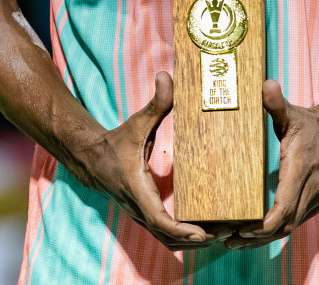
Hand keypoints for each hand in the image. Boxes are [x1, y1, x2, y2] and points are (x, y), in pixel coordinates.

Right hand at [71, 71, 216, 250]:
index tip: (201, 233)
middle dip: (196, 239)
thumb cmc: (117, 141)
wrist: (92, 158)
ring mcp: (141, 214)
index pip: (158, 219)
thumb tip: (167, 77)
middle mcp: (139, 207)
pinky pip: (165, 233)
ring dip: (192, 241)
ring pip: (167, 239)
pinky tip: (206, 231)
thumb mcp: (137, 122)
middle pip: (168, 236)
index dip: (180, 229)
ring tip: (222, 234)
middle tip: (226, 233)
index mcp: (137, 188)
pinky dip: (184, 237)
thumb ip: (156, 103)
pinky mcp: (146, 214)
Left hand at [226, 79, 318, 249]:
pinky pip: (293, 224)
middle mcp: (309, 191)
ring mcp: (313, 200)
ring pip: (288, 229)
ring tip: (235, 242)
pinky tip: (254, 236)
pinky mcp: (314, 203)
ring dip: (262, 240)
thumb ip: (276, 103)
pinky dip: (274, 233)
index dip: (262, 224)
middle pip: (282, 226)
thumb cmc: (313, 125)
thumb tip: (265, 84)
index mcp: (301, 171)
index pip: (284, 208)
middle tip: (227, 240)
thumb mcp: (293, 113)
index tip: (240, 228)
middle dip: (255, 237)